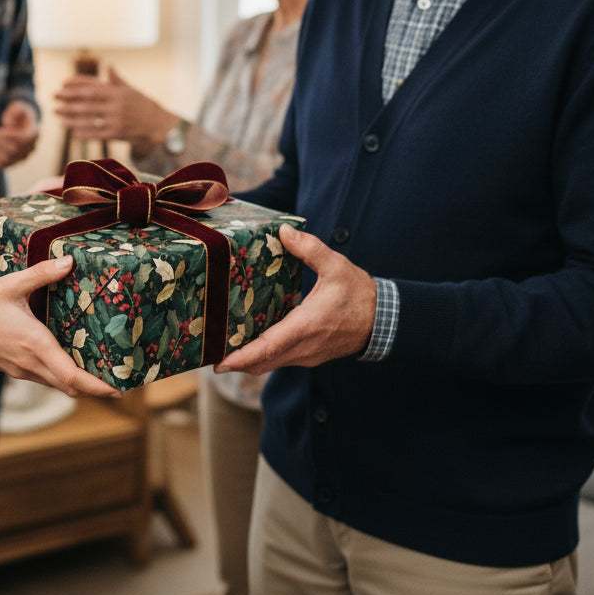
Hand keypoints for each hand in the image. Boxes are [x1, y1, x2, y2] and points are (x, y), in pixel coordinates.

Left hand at [0, 100, 38, 170]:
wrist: (19, 125)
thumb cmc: (18, 114)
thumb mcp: (18, 106)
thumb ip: (14, 111)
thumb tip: (7, 124)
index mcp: (33, 134)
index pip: (22, 140)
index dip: (7, 135)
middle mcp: (29, 149)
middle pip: (12, 150)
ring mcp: (20, 158)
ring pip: (4, 159)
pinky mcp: (10, 163)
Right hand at [0, 256, 118, 397]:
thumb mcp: (12, 285)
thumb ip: (42, 274)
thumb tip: (69, 261)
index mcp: (35, 344)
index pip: (72, 376)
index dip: (97, 386)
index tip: (118, 390)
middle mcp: (31, 363)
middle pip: (70, 387)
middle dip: (95, 388)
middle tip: (118, 381)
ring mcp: (22, 369)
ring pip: (57, 385)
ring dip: (79, 383)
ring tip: (100, 372)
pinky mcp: (15, 369)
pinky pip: (45, 379)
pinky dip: (62, 377)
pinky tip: (70, 362)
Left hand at [53, 66, 175, 148]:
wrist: (158, 124)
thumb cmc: (142, 104)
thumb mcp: (130, 90)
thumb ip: (116, 80)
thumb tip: (108, 65)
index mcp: (117, 92)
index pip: (93, 86)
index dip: (76, 84)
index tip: (62, 83)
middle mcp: (116, 104)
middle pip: (87, 102)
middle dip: (69, 100)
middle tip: (54, 97)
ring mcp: (116, 119)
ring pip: (89, 118)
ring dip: (71, 117)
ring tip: (58, 115)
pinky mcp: (117, 133)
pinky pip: (96, 134)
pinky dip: (84, 133)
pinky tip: (72, 132)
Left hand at [216, 224, 377, 374]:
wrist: (384, 320)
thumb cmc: (359, 294)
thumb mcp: (336, 266)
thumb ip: (309, 248)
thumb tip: (284, 231)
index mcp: (307, 326)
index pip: (269, 347)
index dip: (242, 357)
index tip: (220, 363)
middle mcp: (304, 346)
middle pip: (263, 362)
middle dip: (235, 362)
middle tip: (208, 355)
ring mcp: (308, 355)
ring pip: (271, 363)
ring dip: (248, 360)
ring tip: (223, 348)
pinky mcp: (310, 355)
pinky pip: (281, 359)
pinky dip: (263, 355)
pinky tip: (250, 342)